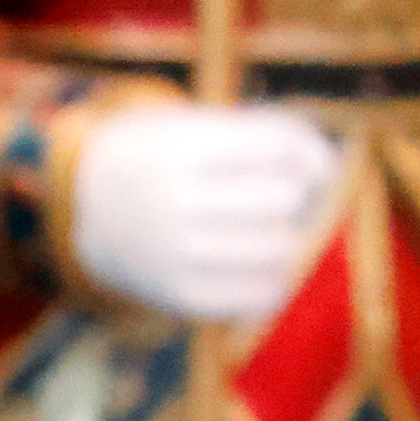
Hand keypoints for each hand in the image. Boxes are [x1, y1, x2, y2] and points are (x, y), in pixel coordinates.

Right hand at [71, 102, 340, 320]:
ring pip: (281, 248)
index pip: (278, 146)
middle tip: (270, 193)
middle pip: (285, 197)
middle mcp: (176, 199)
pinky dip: (270, 276)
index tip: (285, 156)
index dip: (297, 150)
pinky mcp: (181, 296)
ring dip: (282, 234)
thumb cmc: (168, 155)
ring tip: (259, 227)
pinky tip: (251, 262)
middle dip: (290, 193)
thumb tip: (330, 169)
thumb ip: (273, 135)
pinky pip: (262, 293)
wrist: (89, 203)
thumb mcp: (202, 124)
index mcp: (181, 146)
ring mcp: (177, 252)